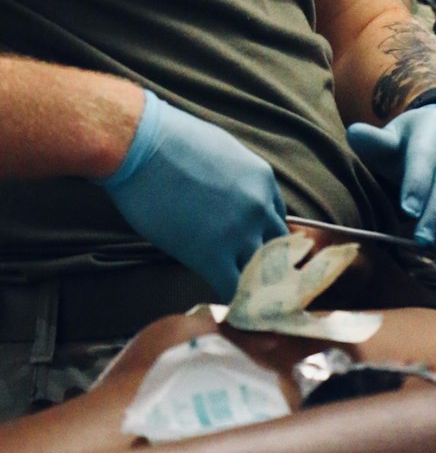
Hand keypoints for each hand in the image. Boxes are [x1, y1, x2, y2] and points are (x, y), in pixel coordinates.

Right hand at [95, 89, 287, 299]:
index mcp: (262, 180)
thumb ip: (234, 179)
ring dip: (251, 290)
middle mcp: (259, 207)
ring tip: (241, 305)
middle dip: (264, 269)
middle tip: (251, 287)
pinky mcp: (212, 254)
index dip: (264, 241)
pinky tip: (225, 311)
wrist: (142, 145)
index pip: (277, 221)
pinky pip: (235, 290)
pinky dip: (233, 304)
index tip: (252, 255)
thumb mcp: (221, 152)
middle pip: (276, 250)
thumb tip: (226, 198)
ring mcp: (239, 232)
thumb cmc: (170, 141)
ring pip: (261, 274)